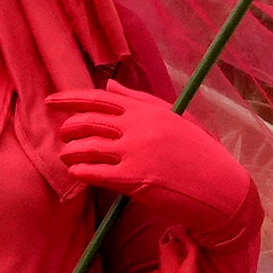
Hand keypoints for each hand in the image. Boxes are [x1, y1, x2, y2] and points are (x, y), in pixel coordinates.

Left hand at [34, 82, 256, 247]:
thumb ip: (140, 100)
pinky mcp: (134, 179)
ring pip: (87, 147)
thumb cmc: (200, 154)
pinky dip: (81, 171)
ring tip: (66, 156)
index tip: (51, 100)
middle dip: (69, 127)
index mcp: (148, 111)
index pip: (101, 98)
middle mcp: (140, 127)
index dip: (70, 98)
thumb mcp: (175, 118)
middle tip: (63, 135)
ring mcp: (136, 153)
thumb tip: (109, 84)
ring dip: (70, 151)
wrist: (221, 189)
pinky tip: (77, 173)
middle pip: (89, 121)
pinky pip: (95, 172)